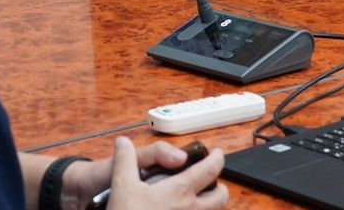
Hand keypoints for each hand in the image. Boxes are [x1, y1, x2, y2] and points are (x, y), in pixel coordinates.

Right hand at [83, 136, 227, 209]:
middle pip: (221, 197)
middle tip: (213, 181)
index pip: (209, 170)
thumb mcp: (122, 186)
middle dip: (220, 187)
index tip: (218, 154)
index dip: (217, 159)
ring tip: (200, 201)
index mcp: (180, 191)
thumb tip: (123, 141)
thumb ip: (125, 160)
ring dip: (212, 206)